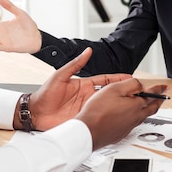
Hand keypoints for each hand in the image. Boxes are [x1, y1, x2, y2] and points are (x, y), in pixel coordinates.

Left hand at [23, 47, 166, 149]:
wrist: (35, 113)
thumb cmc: (45, 94)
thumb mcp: (60, 76)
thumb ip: (75, 64)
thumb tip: (87, 51)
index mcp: (84, 85)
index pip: (106, 81)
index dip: (119, 79)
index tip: (131, 78)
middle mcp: (87, 97)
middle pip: (110, 94)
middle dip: (123, 93)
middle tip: (137, 93)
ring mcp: (86, 109)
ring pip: (106, 107)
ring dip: (118, 106)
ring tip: (132, 105)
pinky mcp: (83, 119)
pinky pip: (98, 118)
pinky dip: (108, 118)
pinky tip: (117, 119)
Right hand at [76, 79, 167, 149]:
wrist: (88, 131)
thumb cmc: (98, 111)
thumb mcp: (114, 89)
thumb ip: (130, 84)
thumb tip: (140, 85)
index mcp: (136, 105)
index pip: (152, 95)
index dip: (159, 89)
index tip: (165, 87)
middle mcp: (135, 117)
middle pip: (152, 108)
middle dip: (159, 101)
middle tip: (164, 97)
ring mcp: (129, 126)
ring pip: (144, 116)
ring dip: (149, 109)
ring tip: (150, 105)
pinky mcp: (122, 132)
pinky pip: (134, 123)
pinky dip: (138, 116)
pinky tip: (133, 115)